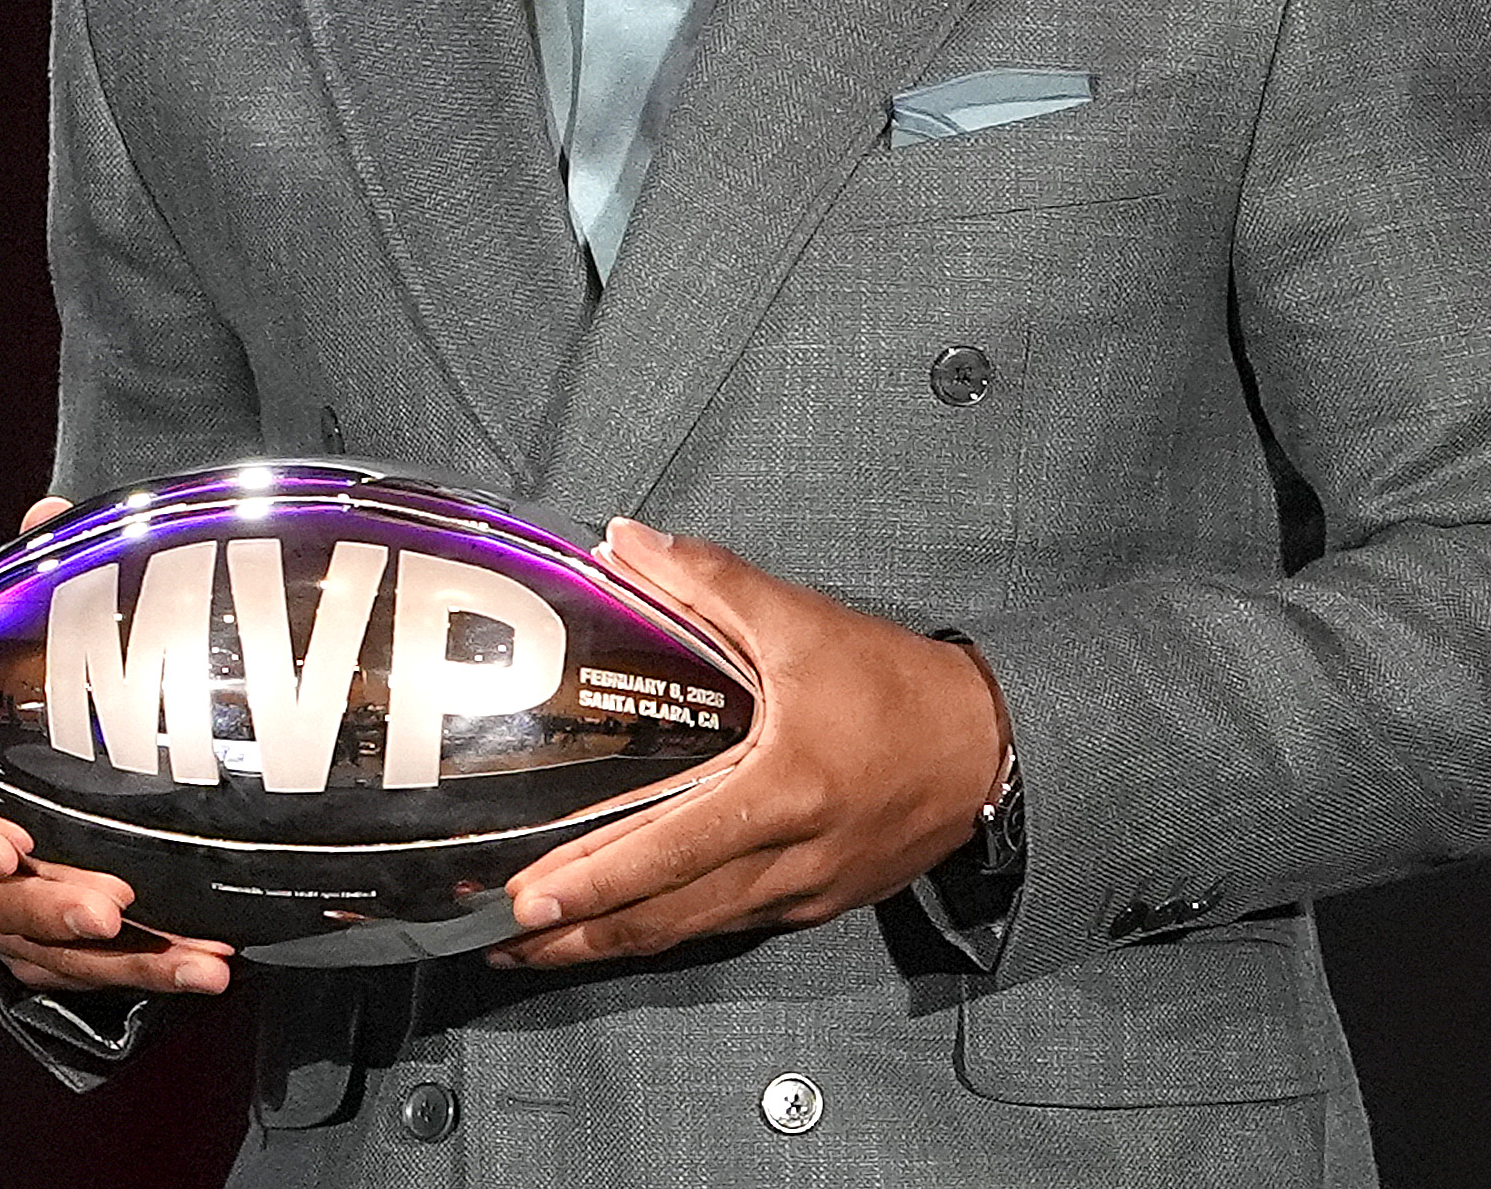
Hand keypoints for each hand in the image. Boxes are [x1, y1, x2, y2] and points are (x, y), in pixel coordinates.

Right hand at [0, 495, 236, 996]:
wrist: (74, 746)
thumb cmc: (45, 692)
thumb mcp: (50, 633)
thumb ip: (43, 582)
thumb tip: (48, 513)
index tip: (4, 844)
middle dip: (49, 906)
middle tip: (112, 907)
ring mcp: (16, 907)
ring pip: (45, 950)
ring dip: (120, 959)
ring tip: (195, 955)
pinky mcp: (66, 943)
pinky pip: (93, 974)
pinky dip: (151, 973)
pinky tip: (209, 964)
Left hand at [491, 519, 1007, 968]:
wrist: (991, 749)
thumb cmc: (898, 686)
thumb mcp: (805, 621)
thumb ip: (710, 581)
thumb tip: (625, 541)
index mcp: (781, 790)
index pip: (669, 851)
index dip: (593, 886)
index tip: (526, 906)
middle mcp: (787, 857)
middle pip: (665, 917)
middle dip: (577, 938)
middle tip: (499, 942)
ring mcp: (802, 892)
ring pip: (691, 934)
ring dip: (611, 945)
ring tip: (539, 949)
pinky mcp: (816, 905)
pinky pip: (728, 927)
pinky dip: (668, 931)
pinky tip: (626, 927)